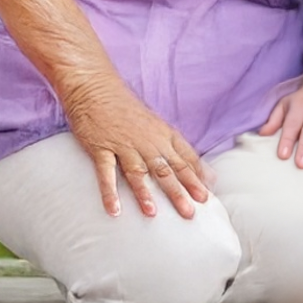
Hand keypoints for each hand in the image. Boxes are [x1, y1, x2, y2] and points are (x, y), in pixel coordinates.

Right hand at [59, 75, 209, 218]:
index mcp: (162, 134)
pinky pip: (106, 173)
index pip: (184, 158)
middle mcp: (147, 141)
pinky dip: (109, 192)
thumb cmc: (128, 110)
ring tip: (153, 214)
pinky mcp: (101, 148)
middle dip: (179, 191)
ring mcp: (123, 145)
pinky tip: (114, 210)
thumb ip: (174, 146)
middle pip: (166, 169)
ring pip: (138, 172)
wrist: (96, 89)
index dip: (196, 178)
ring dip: (145, 194)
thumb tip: (193, 164)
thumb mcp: (156, 124)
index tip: (206, 196)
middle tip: (190, 213)